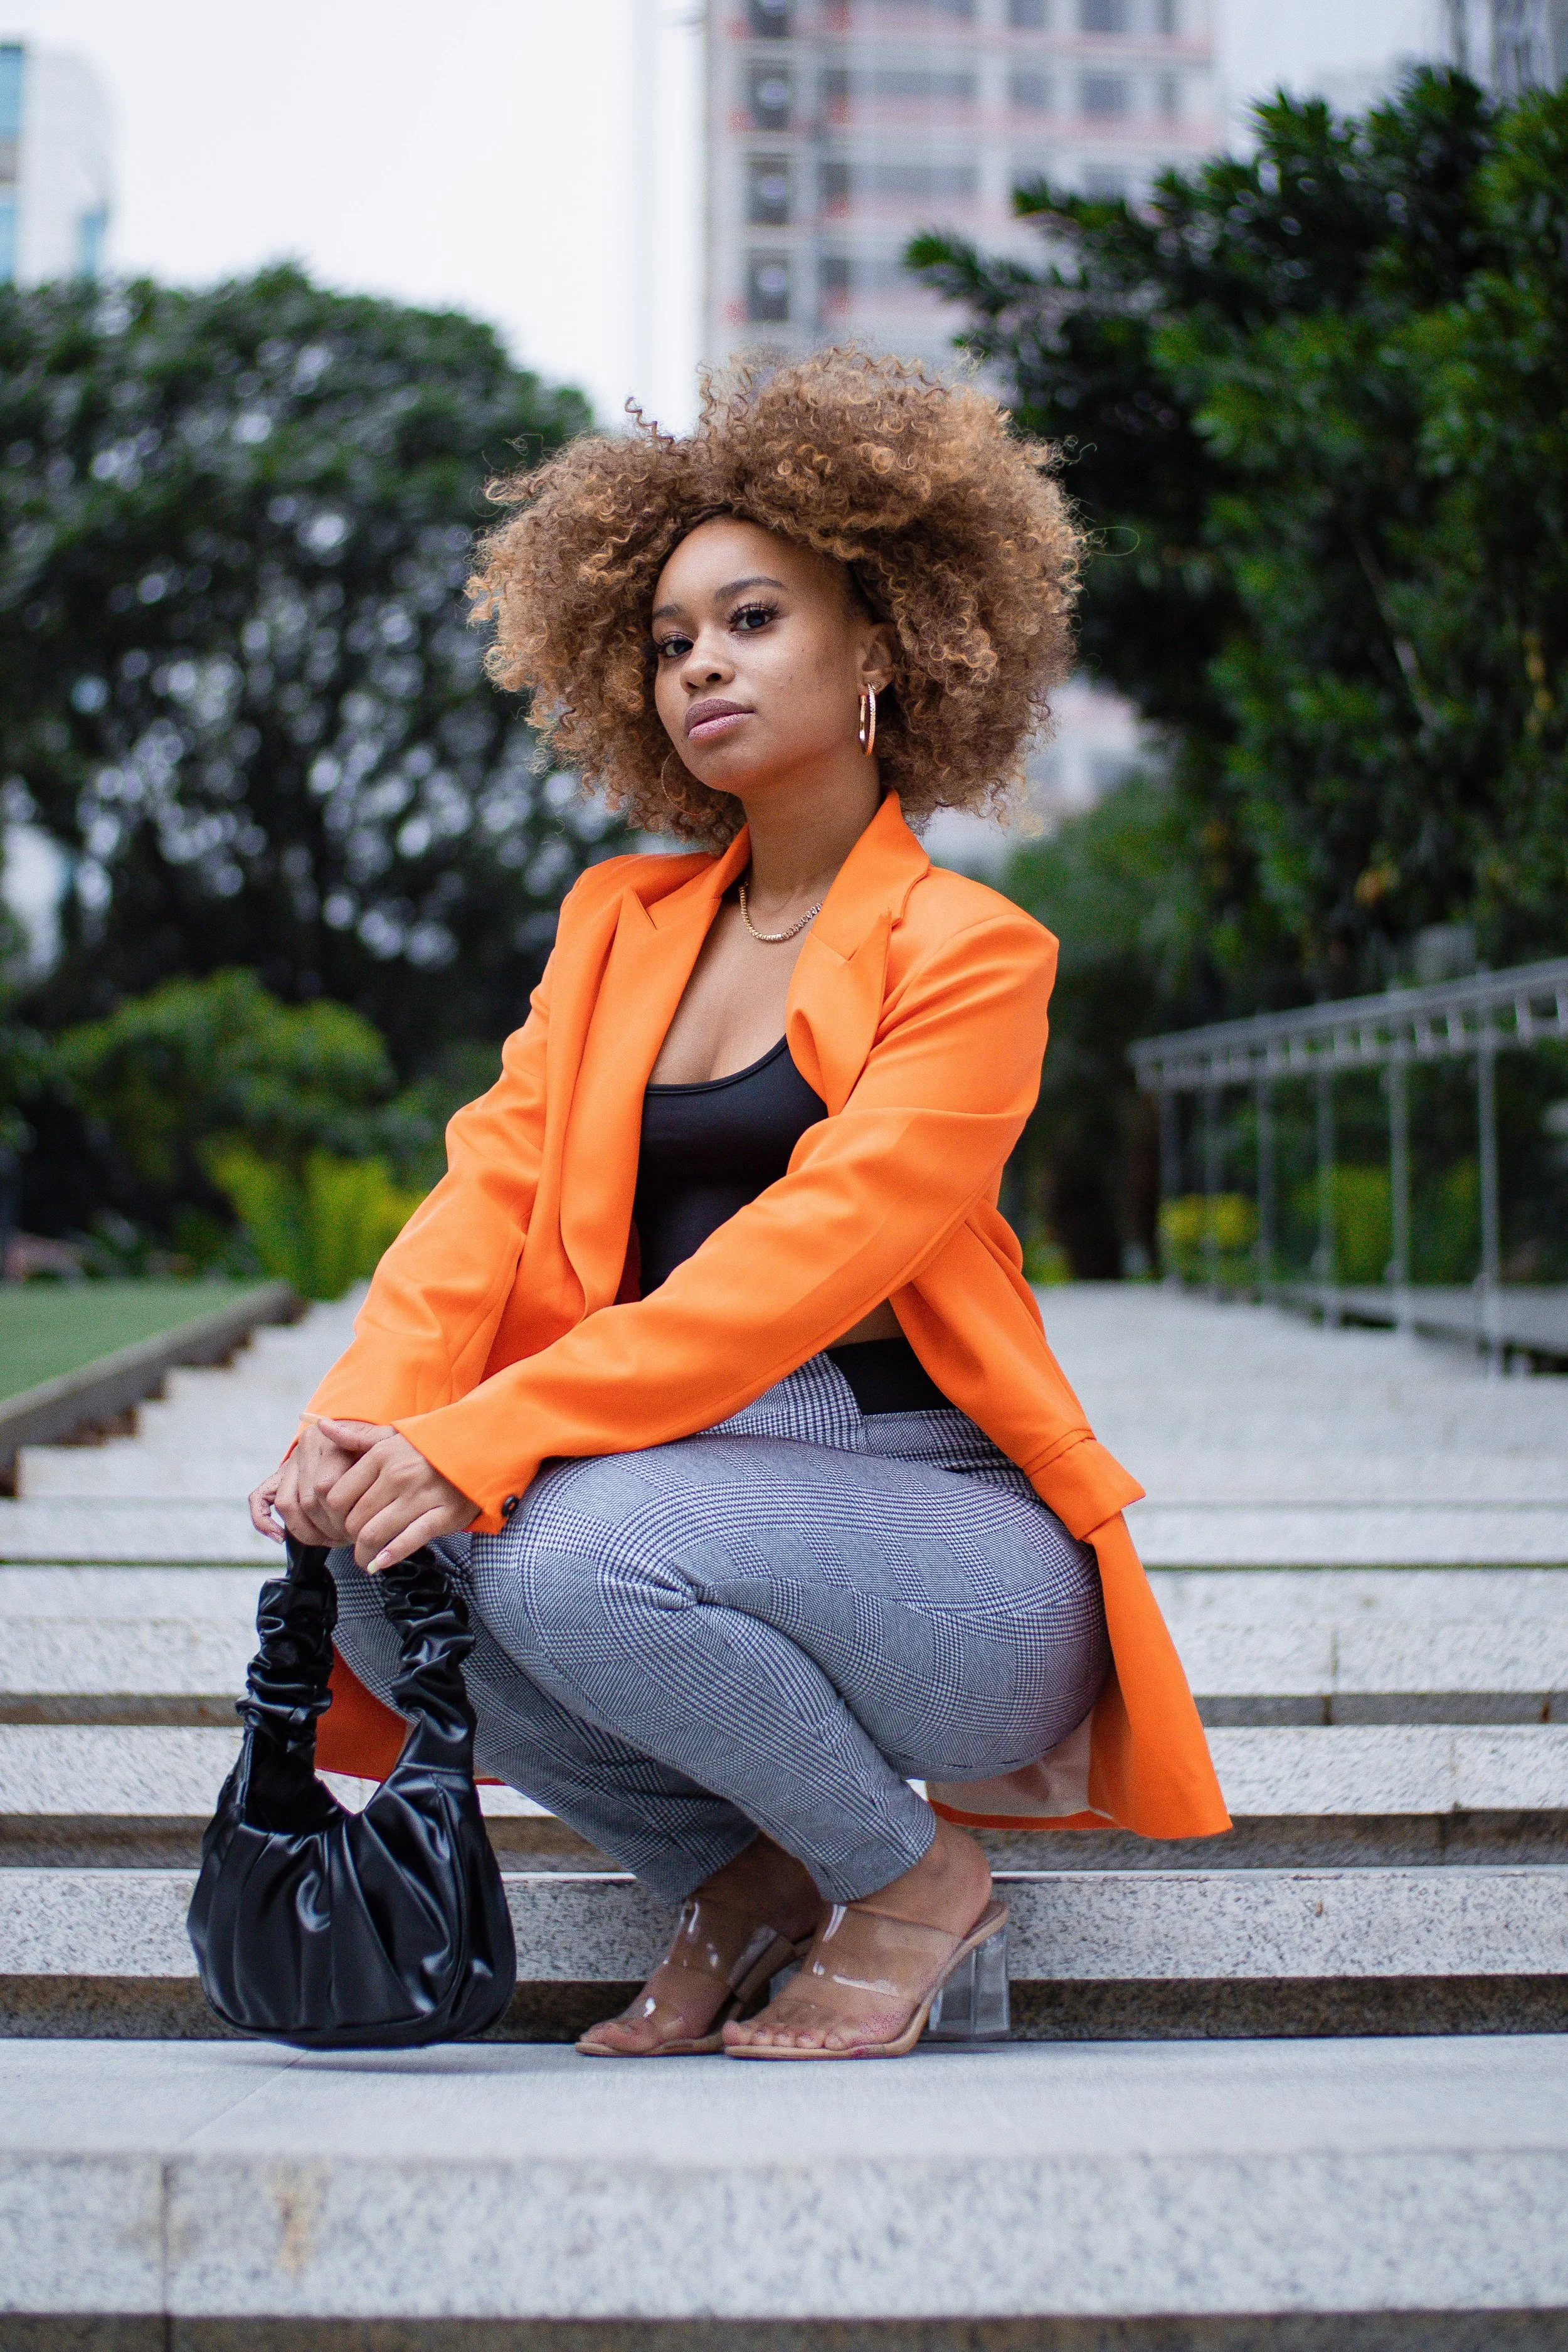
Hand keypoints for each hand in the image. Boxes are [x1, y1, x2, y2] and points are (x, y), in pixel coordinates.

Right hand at [249, 1419, 366, 1547]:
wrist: (356, 1434)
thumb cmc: (373, 1446)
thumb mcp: (381, 1441)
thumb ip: (366, 1441)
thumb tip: (336, 1434)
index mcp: (327, 1438)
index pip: (325, 1487)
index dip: (341, 1514)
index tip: (358, 1528)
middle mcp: (303, 1448)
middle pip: (307, 1500)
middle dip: (327, 1527)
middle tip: (347, 1539)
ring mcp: (289, 1463)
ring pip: (286, 1504)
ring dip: (305, 1530)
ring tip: (329, 1540)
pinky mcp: (277, 1477)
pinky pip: (259, 1499)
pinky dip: (264, 1521)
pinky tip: (279, 1537)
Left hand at [317, 1418, 478, 1572]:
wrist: (480, 1448)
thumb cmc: (429, 1445)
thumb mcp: (392, 1435)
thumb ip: (356, 1438)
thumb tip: (320, 1427)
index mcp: (381, 1455)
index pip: (337, 1497)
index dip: (333, 1516)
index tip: (339, 1523)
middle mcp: (399, 1475)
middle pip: (354, 1520)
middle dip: (349, 1538)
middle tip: (353, 1543)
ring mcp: (422, 1496)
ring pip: (376, 1534)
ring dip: (364, 1553)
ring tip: (365, 1558)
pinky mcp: (444, 1514)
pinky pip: (410, 1540)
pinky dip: (391, 1556)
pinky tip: (381, 1563)